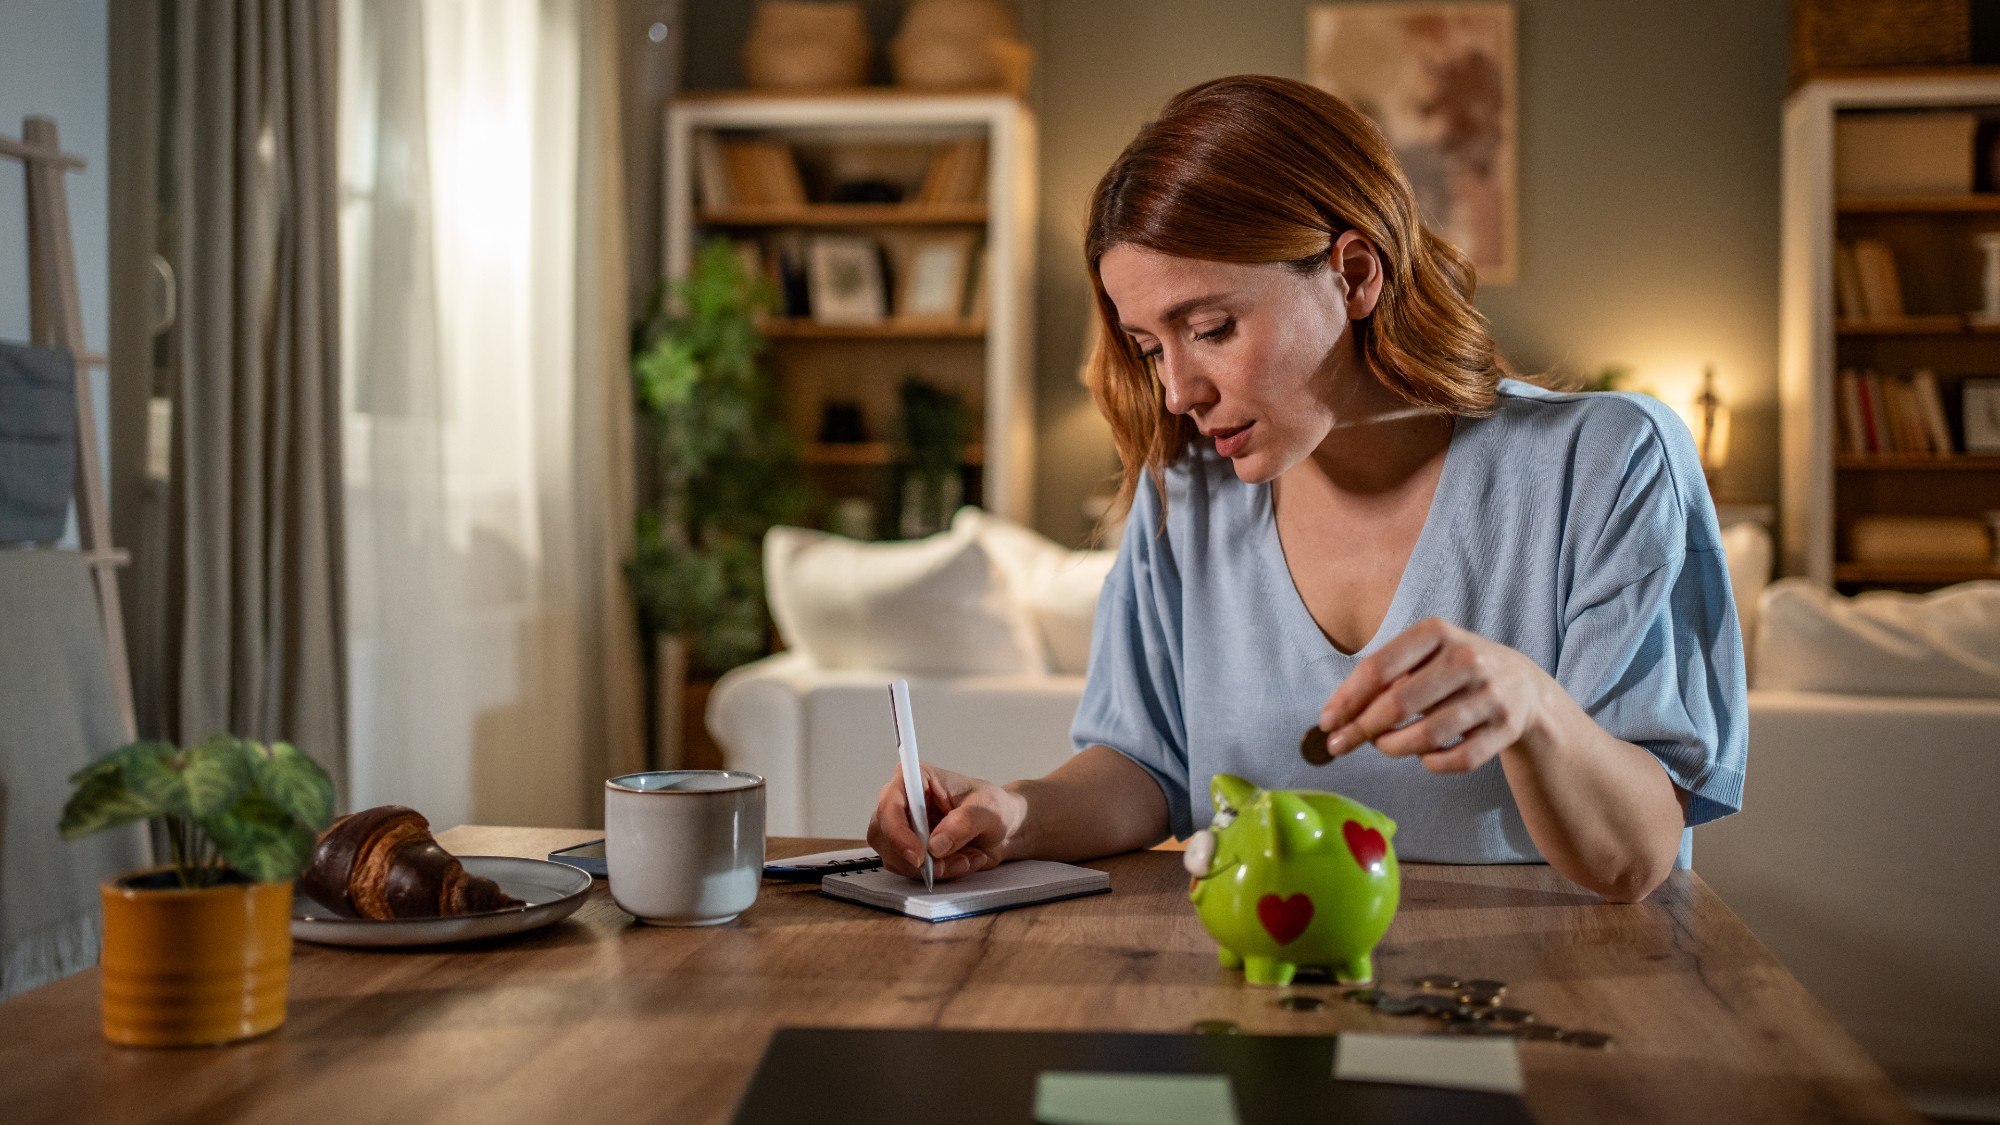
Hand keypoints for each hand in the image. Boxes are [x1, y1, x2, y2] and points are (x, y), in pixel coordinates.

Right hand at [865, 764, 1027, 880]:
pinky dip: (937, 874)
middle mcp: (903, 801)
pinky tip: (962, 862)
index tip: (920, 857)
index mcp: (918, 778)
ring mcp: (902, 827)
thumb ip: (964, 823)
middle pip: (882, 834)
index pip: (890, 803)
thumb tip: (936, 844)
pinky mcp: (908, 849)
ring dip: (932, 868)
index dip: (897, 832)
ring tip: (966, 859)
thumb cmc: (995, 808)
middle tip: (950, 864)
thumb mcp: (988, 810)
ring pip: (894, 857)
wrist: (1005, 828)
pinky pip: (909, 870)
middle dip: (915, 858)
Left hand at [1315, 617, 1559, 773]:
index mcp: (1437, 632)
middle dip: (1361, 730)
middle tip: (1339, 745)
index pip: (1378, 667)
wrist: (1524, 685)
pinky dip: (1433, 764)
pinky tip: (1424, 757)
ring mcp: (1490, 694)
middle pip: (1398, 704)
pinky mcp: (1506, 728)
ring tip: (1383, 747)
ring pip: (1427, 736)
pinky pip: (1459, 759)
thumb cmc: (1453, 671)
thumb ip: (1382, 678)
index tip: (1327, 722)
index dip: (1346, 699)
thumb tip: (1335, 716)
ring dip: (1394, 748)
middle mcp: (1466, 659)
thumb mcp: (1423, 657)